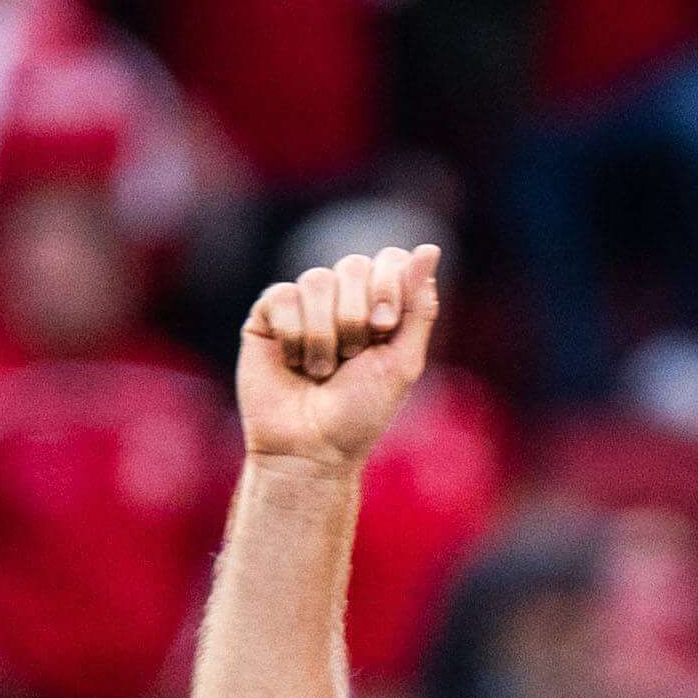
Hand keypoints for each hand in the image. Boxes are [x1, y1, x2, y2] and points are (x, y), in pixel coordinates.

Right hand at [235, 245, 441, 472]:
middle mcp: (341, 298)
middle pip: (353, 265)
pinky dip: (294, 336)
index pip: (389, 259)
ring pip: (316, 280)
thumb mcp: (402, 362)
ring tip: (321, 371)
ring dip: (325, 335)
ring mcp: (303, 304)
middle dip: (356, 316)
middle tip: (352, 358)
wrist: (311, 449)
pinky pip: (282, 296)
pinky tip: (293, 363)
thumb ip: (418, 306)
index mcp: (378, 304)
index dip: (388, 285)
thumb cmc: (359, 414)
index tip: (384, 328)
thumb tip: (429, 248)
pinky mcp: (267, 316)